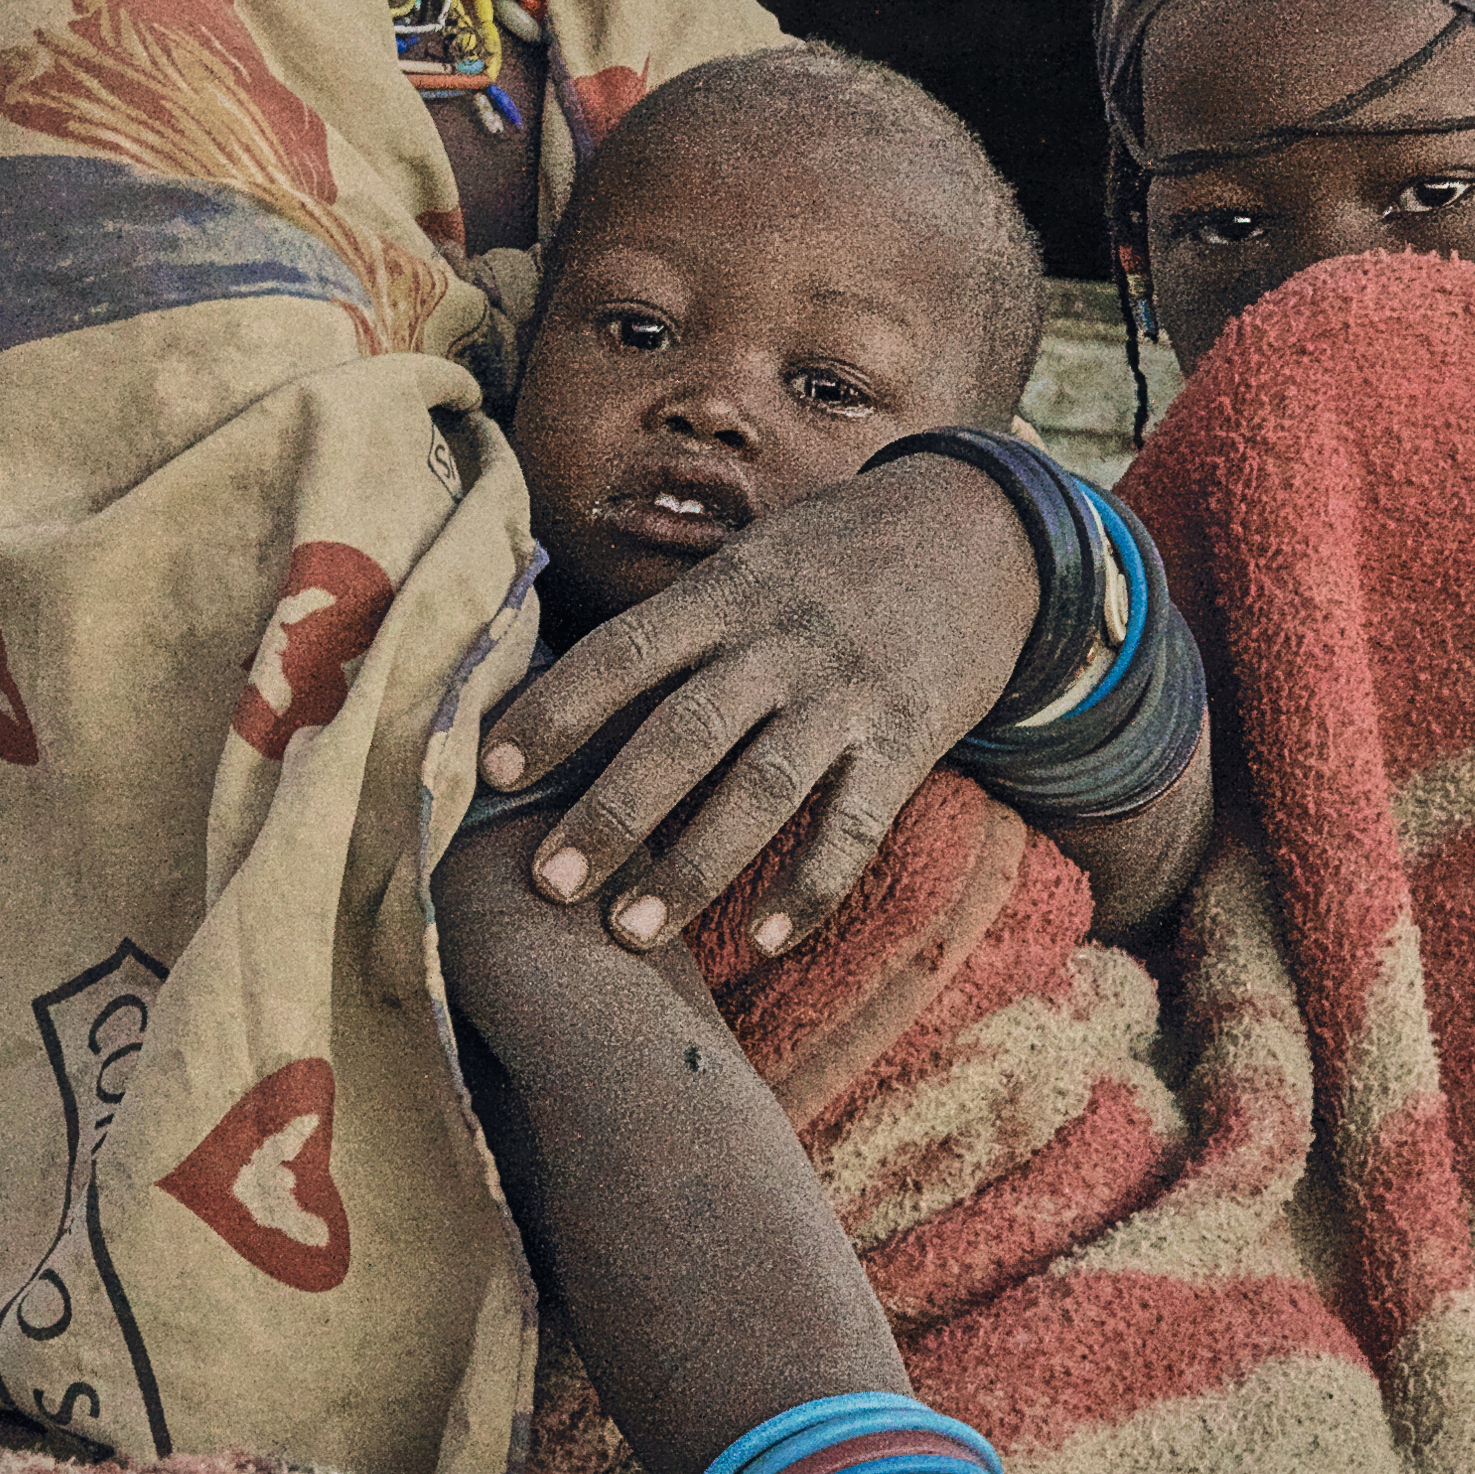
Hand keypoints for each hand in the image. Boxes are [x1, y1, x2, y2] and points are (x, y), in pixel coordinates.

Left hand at [481, 450, 1041, 954]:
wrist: (982, 533)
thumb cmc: (836, 556)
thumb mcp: (753, 557)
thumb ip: (679, 622)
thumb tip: (566, 691)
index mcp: (726, 592)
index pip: (621, 652)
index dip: (554, 710)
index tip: (492, 768)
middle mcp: (779, 642)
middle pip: (683, 733)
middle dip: (611, 813)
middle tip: (548, 883)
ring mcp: (846, 693)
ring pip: (761, 790)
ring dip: (693, 868)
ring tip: (629, 933)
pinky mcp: (906, 740)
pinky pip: (853, 826)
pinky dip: (808, 888)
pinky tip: (762, 940)